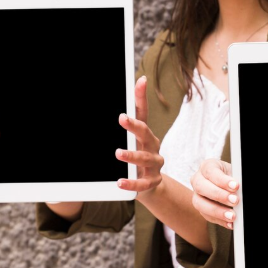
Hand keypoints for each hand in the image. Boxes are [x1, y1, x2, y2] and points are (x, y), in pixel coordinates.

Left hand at [116, 76, 164, 197]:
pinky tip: (120, 182)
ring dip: (131, 155)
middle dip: (135, 125)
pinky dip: (131, 183)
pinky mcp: (153, 180)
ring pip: (144, 158)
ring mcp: (154, 163)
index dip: (142, 97)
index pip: (143, 113)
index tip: (140, 82)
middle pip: (146, 133)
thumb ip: (124, 127)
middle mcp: (152, 146)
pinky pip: (142, 183)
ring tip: (118, 153)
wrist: (149, 186)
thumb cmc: (136, 160)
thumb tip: (113, 112)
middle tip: (122, 118)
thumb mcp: (130, 143)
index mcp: (145, 135)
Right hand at [190, 159, 237, 228]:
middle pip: (201, 187)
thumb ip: (237, 179)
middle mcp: (198, 180)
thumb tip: (240, 189)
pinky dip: (220, 221)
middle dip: (219, 195)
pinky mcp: (201, 209)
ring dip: (218, 211)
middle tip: (235, 200)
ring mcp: (197, 195)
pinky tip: (230, 223)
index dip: (222, 180)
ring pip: (200, 204)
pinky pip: (207, 216)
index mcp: (207, 167)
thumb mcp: (235, 174)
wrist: (228, 185)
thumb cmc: (231, 177)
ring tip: (232, 216)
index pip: (210, 171)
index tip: (236, 186)